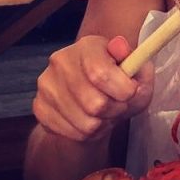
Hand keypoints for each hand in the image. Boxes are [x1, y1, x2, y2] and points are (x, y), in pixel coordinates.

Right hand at [32, 35, 153, 142]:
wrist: (91, 99)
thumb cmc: (118, 83)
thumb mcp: (138, 73)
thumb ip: (139, 68)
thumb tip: (127, 57)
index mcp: (88, 46)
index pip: (100, 73)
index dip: (123, 90)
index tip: (132, 92)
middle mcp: (61, 61)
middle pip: (95, 103)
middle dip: (116, 110)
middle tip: (120, 105)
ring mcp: (47, 85)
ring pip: (86, 123)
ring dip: (104, 124)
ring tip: (107, 113)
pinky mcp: (40, 107)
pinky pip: (74, 133)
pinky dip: (90, 133)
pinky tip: (93, 120)